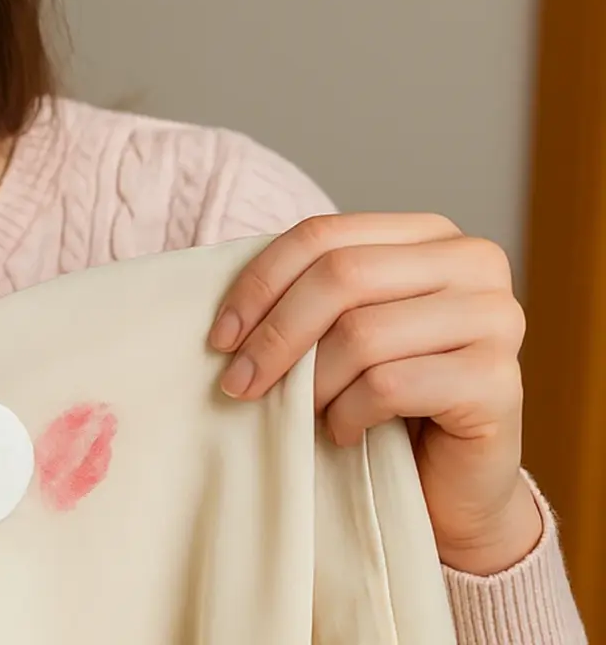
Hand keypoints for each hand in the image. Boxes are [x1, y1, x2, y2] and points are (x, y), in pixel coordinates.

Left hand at [208, 213, 541, 574]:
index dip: (260, 283)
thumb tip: (226, 310)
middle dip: (276, 335)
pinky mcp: (500, 381)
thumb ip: (303, 297)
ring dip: (312, 383)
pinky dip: (348, 415)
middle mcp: (474, 264)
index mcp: (430, 235)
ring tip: (306, 411)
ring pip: (362, 334)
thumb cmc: (384, 401)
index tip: (220, 336)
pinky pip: (390, 386)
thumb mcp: (339, 333)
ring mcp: (497, 319)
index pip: (323, 235)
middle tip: (239, 383)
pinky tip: (345, 432)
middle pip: (341, 276)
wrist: (449, 485)